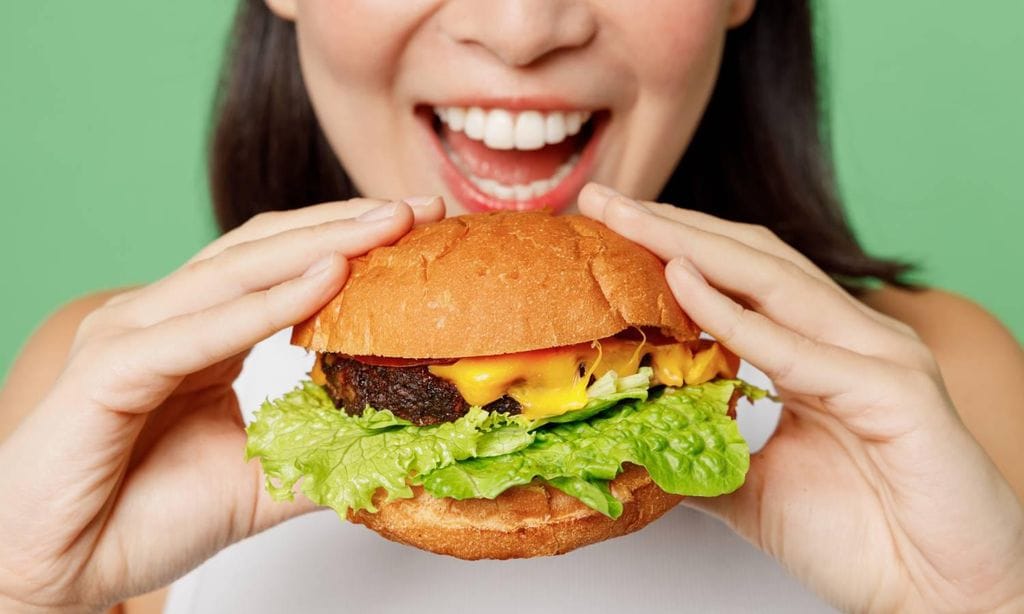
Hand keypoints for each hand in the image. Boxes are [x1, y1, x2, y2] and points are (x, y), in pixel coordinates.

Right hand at [0, 197, 444, 611]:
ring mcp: (133, 335)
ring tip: (387, 226)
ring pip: (236, 272)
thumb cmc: (141, 517)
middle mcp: (165, 318)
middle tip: (419, 207)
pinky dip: (265, 305)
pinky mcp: (111, 371)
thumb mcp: (261, 482)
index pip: (281, 263)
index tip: (420, 228)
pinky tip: (326, 280)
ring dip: (318, 245)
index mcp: (199, 332)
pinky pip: (199, 331)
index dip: (349, 240)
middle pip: (265, 248)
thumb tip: (397, 450)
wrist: (59, 573)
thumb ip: (322, 456)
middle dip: (347, 225)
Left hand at [578, 184, 1023, 611]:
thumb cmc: (866, 538)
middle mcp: (852, 337)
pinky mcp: (896, 392)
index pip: (740, 275)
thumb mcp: (753, 485)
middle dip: (672, 224)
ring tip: (628, 219)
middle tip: (603, 198)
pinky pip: (799, 349)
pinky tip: (683, 284)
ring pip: (774, 282)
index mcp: (824, 348)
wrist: (941, 599)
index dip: (674, 244)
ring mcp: (879, 356)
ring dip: (692, 246)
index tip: (606, 225)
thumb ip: (702, 449)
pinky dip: (737, 317)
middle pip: (752, 257)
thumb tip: (636, 436)